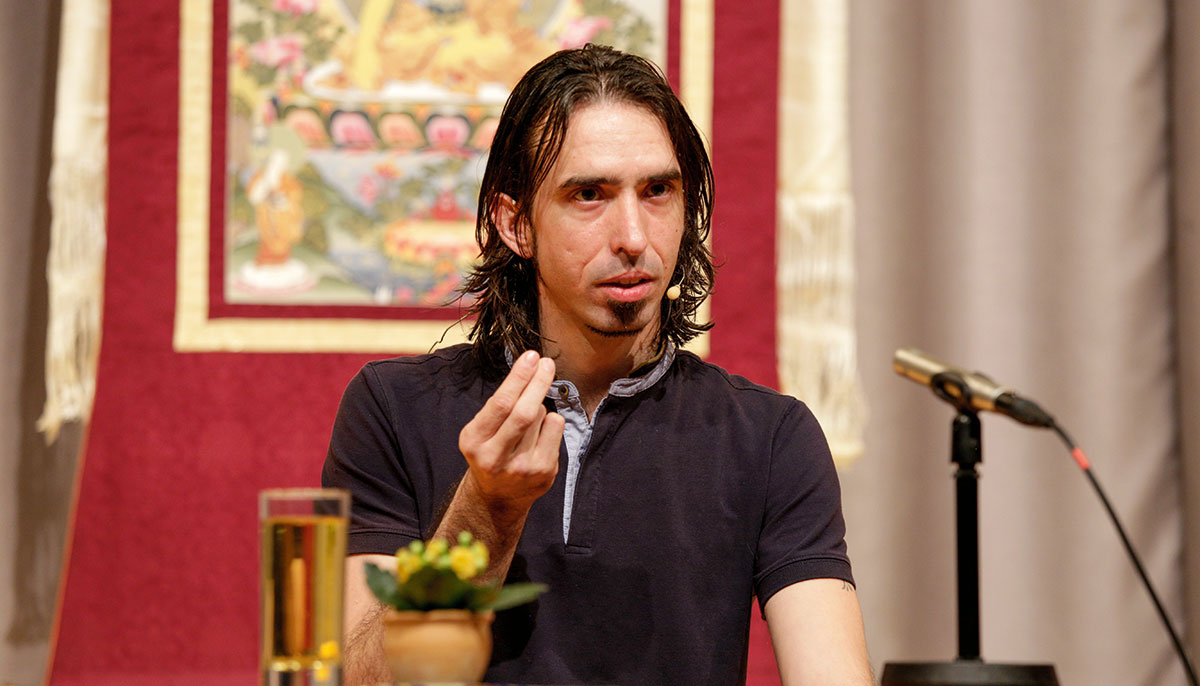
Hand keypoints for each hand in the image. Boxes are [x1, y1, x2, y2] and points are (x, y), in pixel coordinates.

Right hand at [457, 350, 565, 516]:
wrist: (498, 496)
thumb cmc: (491, 450)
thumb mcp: (481, 430)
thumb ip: (500, 406)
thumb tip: (530, 367)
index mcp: (474, 442)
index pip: (501, 404)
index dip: (519, 378)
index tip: (531, 357)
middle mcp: (496, 457)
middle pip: (525, 412)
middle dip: (538, 382)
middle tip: (547, 363)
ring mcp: (522, 467)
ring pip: (542, 417)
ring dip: (539, 406)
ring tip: (529, 418)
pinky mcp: (544, 472)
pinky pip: (556, 428)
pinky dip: (551, 421)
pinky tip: (540, 433)